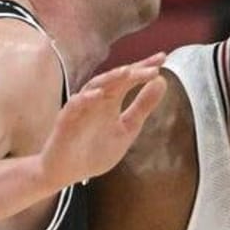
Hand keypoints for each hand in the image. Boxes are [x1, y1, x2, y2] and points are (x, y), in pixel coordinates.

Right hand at [38, 53, 167, 187]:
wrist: (67, 171)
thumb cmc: (95, 149)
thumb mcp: (127, 128)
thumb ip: (142, 106)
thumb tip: (162, 82)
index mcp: (111, 100)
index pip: (129, 79)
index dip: (144, 67)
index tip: (163, 58)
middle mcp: (96, 99)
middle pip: (115, 79)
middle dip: (133, 71)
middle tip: (153, 66)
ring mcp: (80, 108)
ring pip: (94, 87)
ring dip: (111, 78)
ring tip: (128, 72)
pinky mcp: (65, 121)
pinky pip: (74, 106)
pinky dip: (85, 99)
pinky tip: (98, 95)